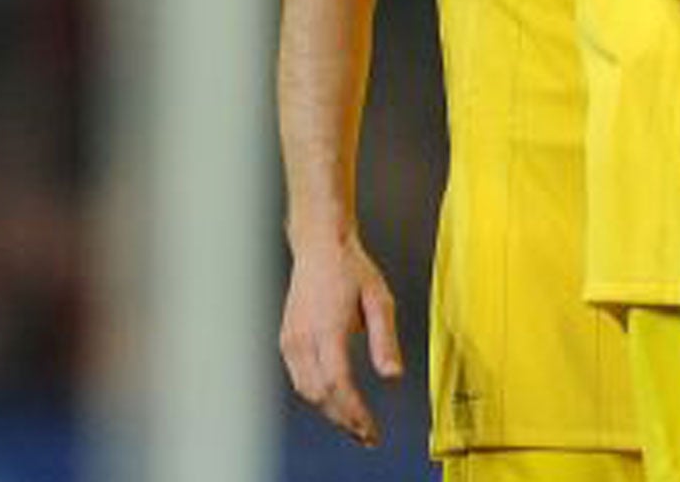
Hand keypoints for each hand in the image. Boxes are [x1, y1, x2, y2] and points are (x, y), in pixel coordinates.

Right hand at [279, 234, 403, 446]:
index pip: (338, 383)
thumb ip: (385, 340)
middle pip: (320, 394)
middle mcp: (304, 336)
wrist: (319, 244)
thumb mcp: (379, 299)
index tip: (371, 431)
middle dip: (344, 420)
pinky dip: (316, 395)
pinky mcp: (287, 338)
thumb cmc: (350, 267)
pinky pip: (299, 378)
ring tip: (353, 423)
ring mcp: (291, 338)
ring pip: (306, 390)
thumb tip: (392, 375)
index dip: (354, 413)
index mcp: (327, 327)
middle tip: (367, 436)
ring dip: (329, 411)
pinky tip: (334, 399)